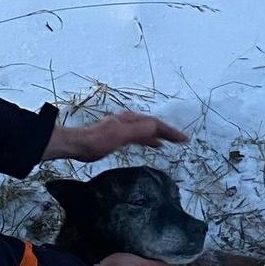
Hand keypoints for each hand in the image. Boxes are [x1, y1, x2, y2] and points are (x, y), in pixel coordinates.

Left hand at [43, 111, 188, 161]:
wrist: (80, 145)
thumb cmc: (99, 141)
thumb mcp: (122, 135)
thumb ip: (140, 131)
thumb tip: (158, 128)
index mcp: (132, 119)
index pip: (156, 124)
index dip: (171, 131)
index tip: (184, 139)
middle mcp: (129, 121)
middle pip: (153, 125)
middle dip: (168, 132)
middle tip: (182, 140)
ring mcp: (124, 128)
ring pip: (147, 130)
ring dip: (160, 135)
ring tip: (172, 143)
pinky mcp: (119, 136)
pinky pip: (141, 136)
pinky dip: (150, 140)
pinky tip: (154, 145)